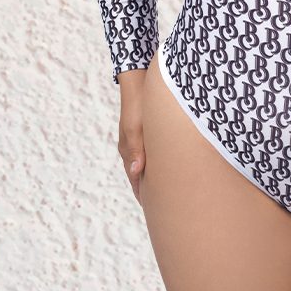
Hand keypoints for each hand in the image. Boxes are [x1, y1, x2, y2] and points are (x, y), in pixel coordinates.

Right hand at [117, 67, 148, 202]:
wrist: (138, 81)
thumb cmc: (139, 105)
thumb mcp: (136, 128)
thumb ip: (136, 150)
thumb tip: (137, 173)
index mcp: (128, 149)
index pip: (135, 178)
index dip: (142, 193)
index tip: (151, 208)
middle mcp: (130, 147)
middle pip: (138, 173)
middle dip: (146, 188)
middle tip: (159, 205)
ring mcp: (135, 139)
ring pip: (143, 163)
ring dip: (150, 175)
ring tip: (161, 188)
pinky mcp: (142, 131)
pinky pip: (147, 152)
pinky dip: (153, 162)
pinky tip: (162, 163)